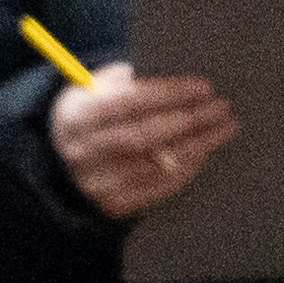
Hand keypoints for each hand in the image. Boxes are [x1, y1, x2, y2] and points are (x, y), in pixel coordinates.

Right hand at [50, 62, 236, 219]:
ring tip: (224, 127)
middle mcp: (86, 152)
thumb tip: (146, 78)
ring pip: (157, 163)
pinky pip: (158, 187)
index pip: (129, 102)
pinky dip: (186, 168)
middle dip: (190, 119)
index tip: (203, 87)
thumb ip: (115, 80)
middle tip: (221, 107)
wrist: (59, 164)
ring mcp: (100, 182)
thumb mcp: (86, 90)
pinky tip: (204, 151)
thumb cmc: (87, 118)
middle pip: (146, 134)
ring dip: (198, 144)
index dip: (169, 94)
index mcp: (77, 117)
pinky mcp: (114, 204)